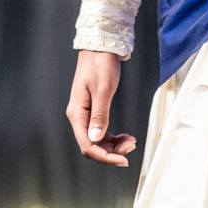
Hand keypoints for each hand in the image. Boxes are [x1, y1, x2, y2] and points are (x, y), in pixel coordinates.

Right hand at [66, 51, 137, 166]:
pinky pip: (101, 131)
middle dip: (112, 151)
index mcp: (77, 113)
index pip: (88, 145)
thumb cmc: (100, 64)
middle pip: (93, 145)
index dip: (105, 156)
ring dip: (114, 144)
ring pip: (98, 140)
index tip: (123, 159)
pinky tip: (124, 136)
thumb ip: (100, 115)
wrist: (100, 47)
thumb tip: (96, 139)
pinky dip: (113, 136)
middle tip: (131, 147)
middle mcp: (78, 116)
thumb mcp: (103, 90)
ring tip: (130, 141)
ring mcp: (85, 114)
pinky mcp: (92, 110)